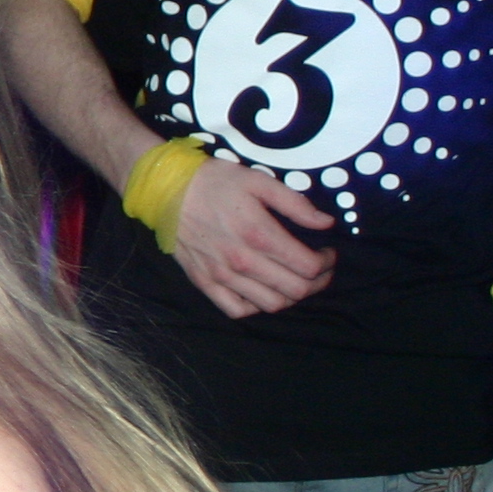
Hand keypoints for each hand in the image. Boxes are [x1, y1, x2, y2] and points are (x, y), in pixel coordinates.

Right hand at [172, 156, 335, 318]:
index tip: (328, 252)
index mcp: (259, 234)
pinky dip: (256, 307)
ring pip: (271, 304)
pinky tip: (261, 290)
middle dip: (318, 282)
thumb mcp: (258, 181)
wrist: (164, 188)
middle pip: (296, 290)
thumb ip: (295, 204)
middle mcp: (242, 261)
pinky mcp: (204, 282)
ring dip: (291, 297)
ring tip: (293, 279)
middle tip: (318, 268)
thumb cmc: (214, 181)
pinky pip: (237, 310)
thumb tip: (326, 224)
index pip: (309, 266)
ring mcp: (221, 275)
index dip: (327, 263)